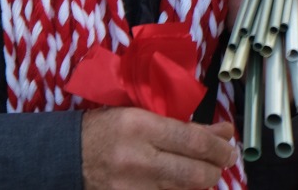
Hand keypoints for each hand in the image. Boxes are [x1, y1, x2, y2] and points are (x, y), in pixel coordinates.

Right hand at [81, 107, 237, 189]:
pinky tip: (183, 183)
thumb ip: (180, 124)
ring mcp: (134, 187)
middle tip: (223, 161)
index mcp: (141, 126)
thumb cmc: (106, 129)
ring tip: (205, 171)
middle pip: (195, 173)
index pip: (194, 141)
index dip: (219, 147)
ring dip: (201, 182)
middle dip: (216, 168)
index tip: (230, 146)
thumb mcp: (141, 114)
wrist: (67, 156)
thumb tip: (222, 132)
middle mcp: (139, 158)